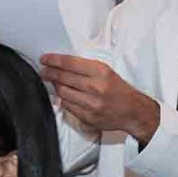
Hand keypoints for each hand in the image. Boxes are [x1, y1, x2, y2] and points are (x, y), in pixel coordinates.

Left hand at [40, 53, 161, 142]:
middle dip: (50, 73)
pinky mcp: (88, 117)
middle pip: (63, 78)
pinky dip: (63, 100)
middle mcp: (96, 87)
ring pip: (63, 93)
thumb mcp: (107, 71)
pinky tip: (63, 95)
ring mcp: (91, 104)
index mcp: (101, 72)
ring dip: (55, 86)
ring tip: (53, 82)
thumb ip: (86, 68)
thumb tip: (63, 65)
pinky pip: (68, 106)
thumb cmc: (119, 90)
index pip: (70, 63)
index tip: (45, 59)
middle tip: (44, 71)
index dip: (54, 60)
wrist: (133, 111)